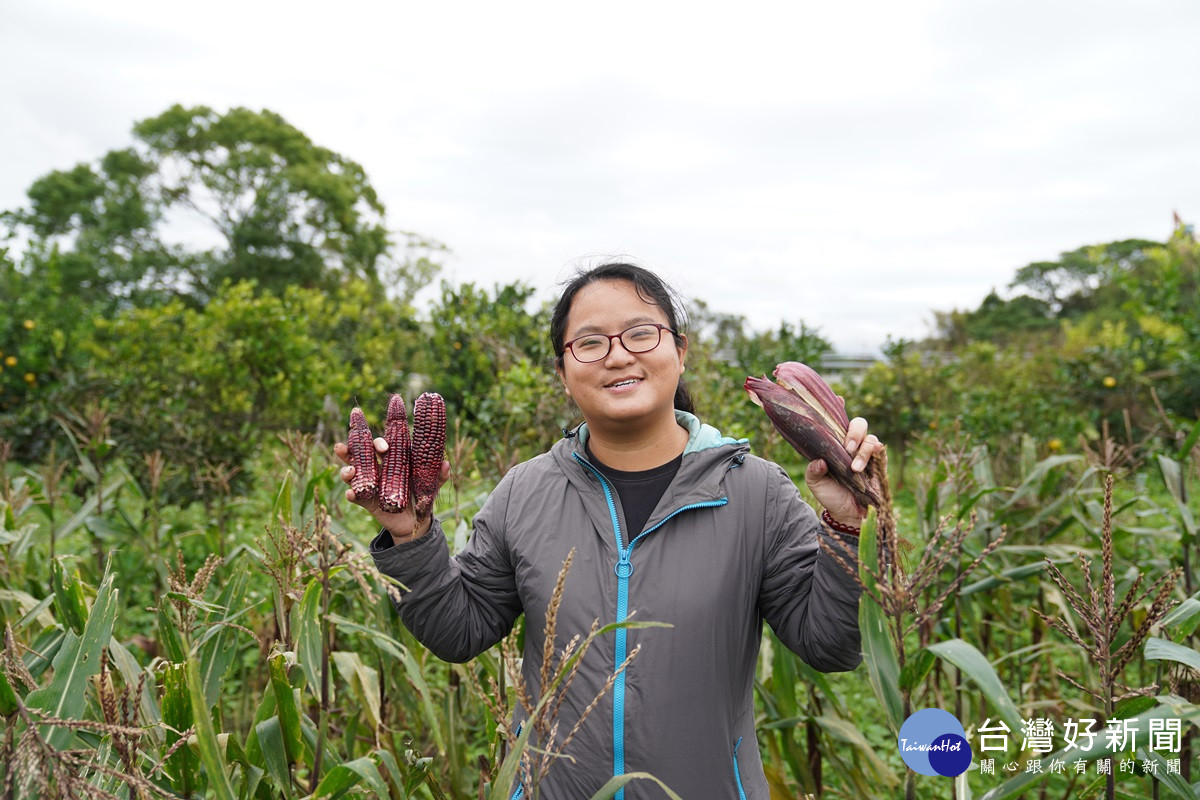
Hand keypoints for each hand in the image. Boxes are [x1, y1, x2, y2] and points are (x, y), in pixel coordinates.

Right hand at [334, 437, 450, 544]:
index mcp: (392, 460)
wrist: (416, 522)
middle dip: (353, 448)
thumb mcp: (431, 486)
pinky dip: (351, 494)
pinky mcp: (366, 501)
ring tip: (349, 471)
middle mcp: (378, 469)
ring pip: (353, 473)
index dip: (379, 441)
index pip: (382, 445)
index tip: (385, 447)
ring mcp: (370, 484)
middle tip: (349, 448)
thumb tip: (446, 464)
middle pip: (361, 454)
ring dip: (346, 469)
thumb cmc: (421, 496)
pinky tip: (351, 493)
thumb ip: (438, 475)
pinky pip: (355, 496)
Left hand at [804, 416, 880, 527]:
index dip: (838, 408)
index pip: (837, 422)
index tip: (839, 398)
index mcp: (835, 445)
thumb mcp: (816, 483)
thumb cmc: (831, 495)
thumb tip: (819, 461)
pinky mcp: (878, 464)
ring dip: (862, 451)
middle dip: (854, 432)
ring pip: (870, 438)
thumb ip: (813, 471)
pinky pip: (880, 451)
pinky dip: (875, 453)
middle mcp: (851, 446)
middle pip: (858, 424)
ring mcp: (866, 454)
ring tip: (855, 468)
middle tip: (847, 448)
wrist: (847, 515)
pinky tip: (870, 459)